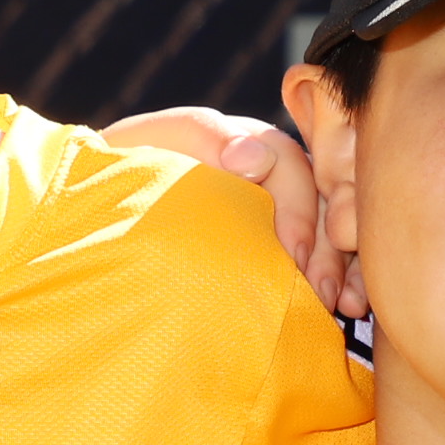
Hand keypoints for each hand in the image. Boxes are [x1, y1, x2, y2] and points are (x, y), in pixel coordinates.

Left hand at [95, 107, 362, 317]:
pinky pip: (331, 258)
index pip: (288, 163)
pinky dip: (345, 280)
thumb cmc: (123, 171)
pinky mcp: (286, 251)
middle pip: (322, 200)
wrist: (96, 213)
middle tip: (319, 289)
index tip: (290, 251)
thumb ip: (201, 136)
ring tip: (341, 305)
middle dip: (328, 244)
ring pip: (334, 230)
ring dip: (344, 265)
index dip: (296, 206)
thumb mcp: (152, 141)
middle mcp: (275, 176)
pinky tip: (348, 308)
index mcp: (246, 143)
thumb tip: (250, 157)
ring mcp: (284, 214)